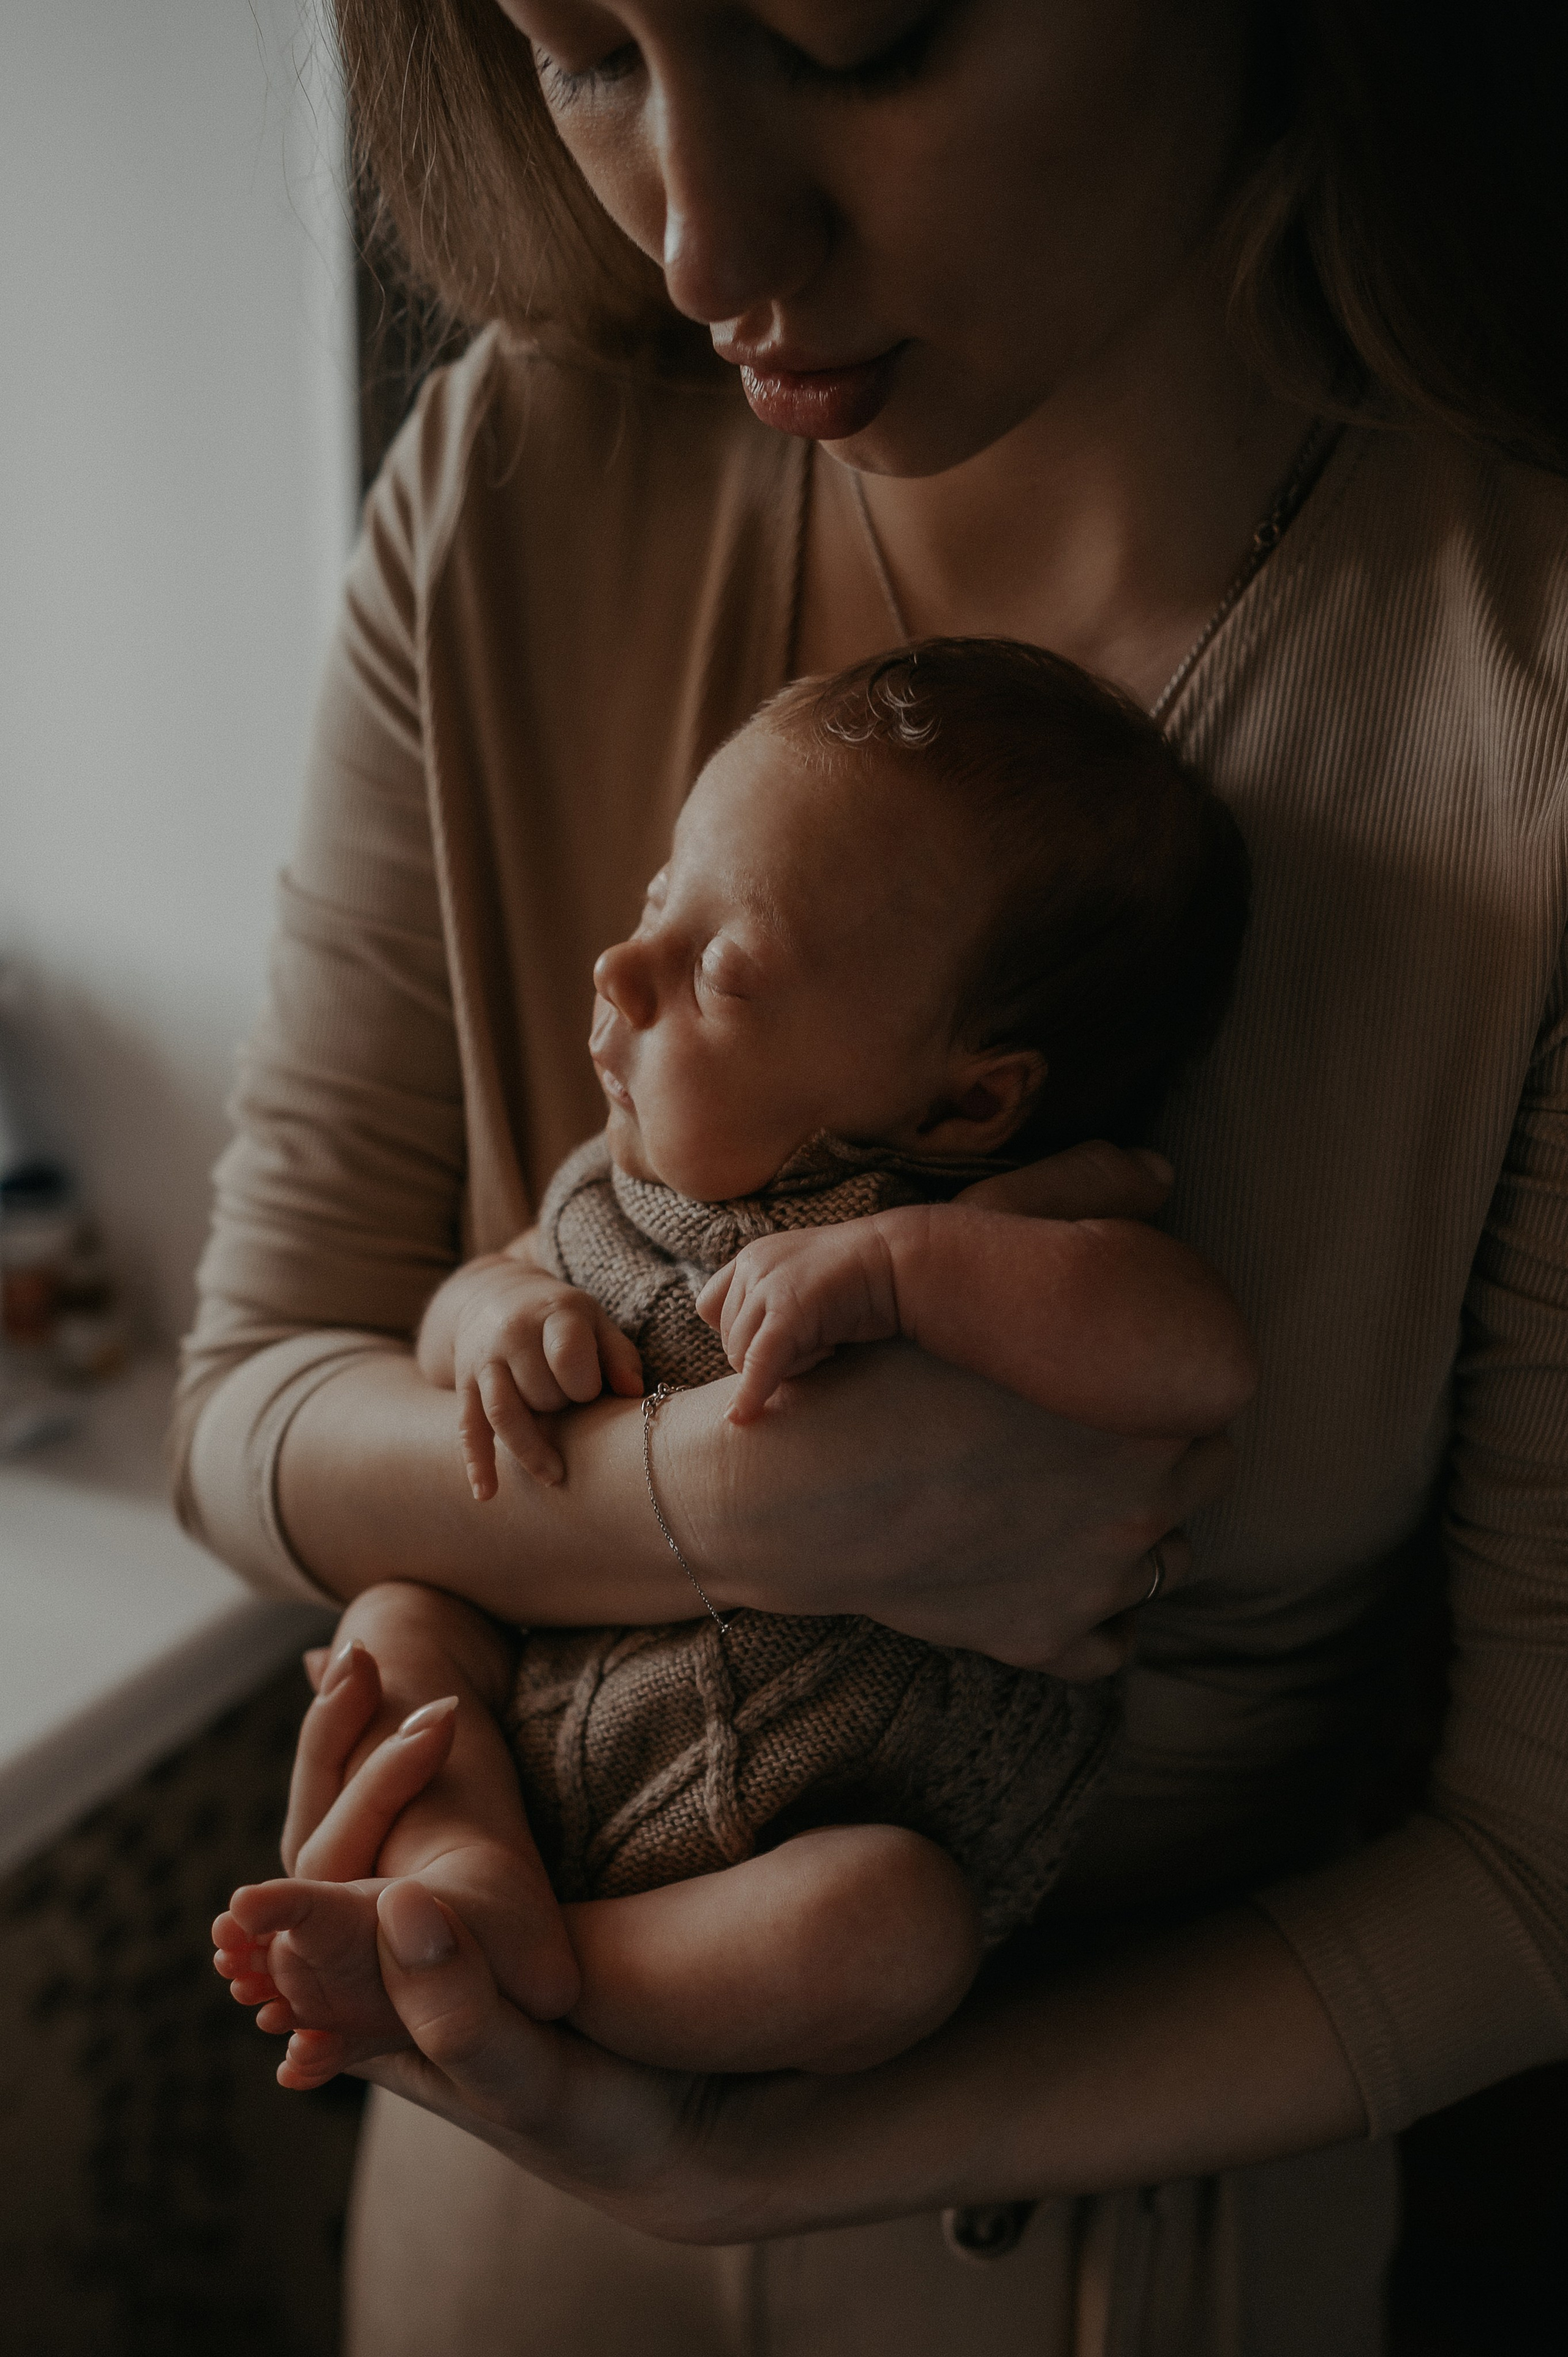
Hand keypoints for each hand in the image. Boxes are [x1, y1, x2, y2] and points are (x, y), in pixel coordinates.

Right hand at [435, 1257, 643, 1493]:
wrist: (493, 1294)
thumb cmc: (560, 1317)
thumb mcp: (595, 1320)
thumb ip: (619, 1353)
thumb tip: (633, 1392)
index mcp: (553, 1314)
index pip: (566, 1356)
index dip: (584, 1383)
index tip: (592, 1390)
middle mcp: (512, 1335)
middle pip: (539, 1391)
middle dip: (559, 1407)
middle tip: (569, 1403)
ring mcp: (484, 1362)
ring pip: (502, 1413)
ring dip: (529, 1449)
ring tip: (555, 1475)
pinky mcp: (464, 1387)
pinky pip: (468, 1428)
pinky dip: (477, 1462)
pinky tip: (487, 1493)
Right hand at [664, 1142, 1223, 1678]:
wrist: (786, 1488)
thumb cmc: (875, 1368)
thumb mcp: (969, 1250)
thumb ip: (1075, 1195)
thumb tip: (1159, 1167)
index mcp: (1142, 1421)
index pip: (1209, 1415)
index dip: (1157, 1397)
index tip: (1110, 1390)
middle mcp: (1139, 1511)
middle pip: (1197, 1486)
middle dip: (1154, 1462)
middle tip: (1083, 1441)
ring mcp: (1095, 1586)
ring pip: (1160, 1565)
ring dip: (1127, 1538)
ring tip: (1058, 1503)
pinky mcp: (1045, 1640)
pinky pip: (1111, 1645)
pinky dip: (1089, 1616)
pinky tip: (1045, 1573)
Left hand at [697, 1223, 896, 1423]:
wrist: (901, 1264)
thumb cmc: (862, 1281)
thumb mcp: (804, 1284)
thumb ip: (771, 1304)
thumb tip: (746, 1354)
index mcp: (752, 1257)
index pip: (710, 1308)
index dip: (736, 1333)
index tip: (773, 1341)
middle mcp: (752, 1265)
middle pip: (727, 1338)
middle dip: (762, 1356)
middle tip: (816, 1346)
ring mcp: (768, 1284)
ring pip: (741, 1354)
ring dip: (779, 1366)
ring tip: (824, 1348)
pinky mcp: (787, 1310)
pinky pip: (758, 1362)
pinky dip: (751, 1393)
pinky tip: (744, 1416)